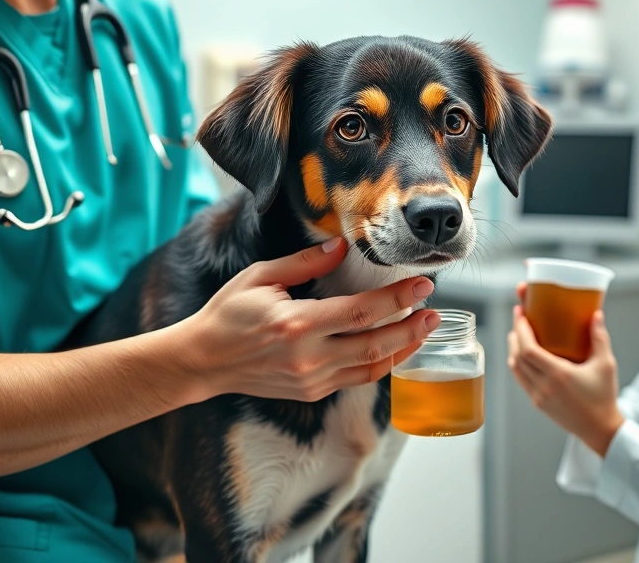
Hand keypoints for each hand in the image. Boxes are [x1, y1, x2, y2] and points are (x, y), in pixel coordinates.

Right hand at [174, 237, 439, 402]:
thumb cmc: (228, 314)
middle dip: (412, 327)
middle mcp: (308, 358)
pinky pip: (357, 378)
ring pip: (372, 367)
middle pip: (376, 344)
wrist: (203, 361)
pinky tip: (397, 348)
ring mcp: (312, 380)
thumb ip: (305, 263)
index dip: (397, 299)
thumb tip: (342, 246)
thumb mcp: (260, 277)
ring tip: (425, 328)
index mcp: (297, 325)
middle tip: (435, 310)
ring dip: (404, 348)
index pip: (361, 312)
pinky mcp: (312, 392)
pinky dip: (382, 364)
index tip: (422, 285)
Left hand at [507, 283, 623, 456]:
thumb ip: (600, 338)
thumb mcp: (606, 365)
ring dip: (513, 350)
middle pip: (517, 357)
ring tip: (518, 335)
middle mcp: (544, 386)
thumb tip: (596, 315)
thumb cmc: (604, 397)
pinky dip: (518, 365)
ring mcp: (538, 396)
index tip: (521, 314)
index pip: (528, 349)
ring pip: (516, 369)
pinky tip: (524, 356)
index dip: (521, 330)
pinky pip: (521, 380)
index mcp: (558, 375)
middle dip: (515, 335)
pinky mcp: (537, 404)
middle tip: (519, 320)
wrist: (600, 429)